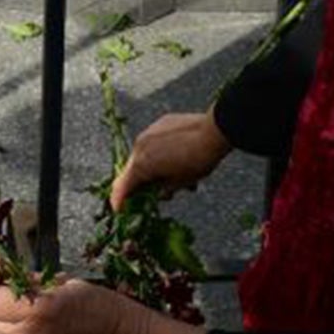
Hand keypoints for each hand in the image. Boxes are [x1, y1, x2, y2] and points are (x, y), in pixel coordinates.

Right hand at [111, 111, 229, 211]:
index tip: (120, 209)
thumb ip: (164, 190)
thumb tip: (160, 193)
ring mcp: (148, 132)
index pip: (121, 187)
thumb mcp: (181, 183)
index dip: (119, 200)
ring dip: (152, 167)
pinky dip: (159, 152)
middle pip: (133, 170)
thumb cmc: (198, 160)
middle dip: (141, 183)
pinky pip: (154, 142)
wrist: (214, 131)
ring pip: (144, 154)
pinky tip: (176, 157)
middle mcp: (139, 147)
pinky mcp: (160, 123)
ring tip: (174, 176)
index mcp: (141, 165)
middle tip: (153, 193)